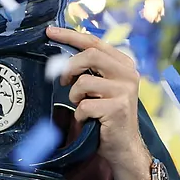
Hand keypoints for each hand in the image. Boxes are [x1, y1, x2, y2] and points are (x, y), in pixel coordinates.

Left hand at [48, 26, 150, 179]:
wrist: (123, 147)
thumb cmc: (106, 115)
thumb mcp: (100, 86)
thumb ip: (89, 69)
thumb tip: (59, 54)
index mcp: (123, 64)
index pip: (94, 41)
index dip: (70, 35)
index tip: (50, 31)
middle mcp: (128, 74)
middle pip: (90, 55)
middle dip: (69, 66)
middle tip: (62, 81)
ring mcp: (125, 91)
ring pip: (84, 82)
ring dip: (74, 96)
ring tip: (80, 105)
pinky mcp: (119, 108)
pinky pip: (85, 106)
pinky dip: (80, 115)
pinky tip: (88, 120)